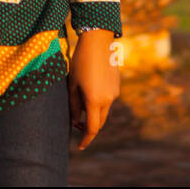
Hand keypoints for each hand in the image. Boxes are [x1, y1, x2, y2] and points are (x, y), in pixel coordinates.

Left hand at [68, 29, 120, 149]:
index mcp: (95, 101)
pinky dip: (99, 101)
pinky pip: (108, 99)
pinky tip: (90, 87)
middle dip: (89, 127)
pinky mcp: (117, 86)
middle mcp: (108, 100)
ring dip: (94, 113)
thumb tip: (75, 120)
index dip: (85, 139)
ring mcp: (114, 93)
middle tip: (77, 124)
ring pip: (104, 111)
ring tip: (81, 102)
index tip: (79, 146)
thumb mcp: (72, 84)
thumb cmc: (80, 62)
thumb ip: (73, 105)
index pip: (91, 128)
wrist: (98, 42)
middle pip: (99, 122)